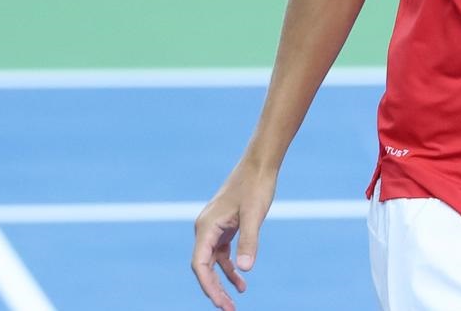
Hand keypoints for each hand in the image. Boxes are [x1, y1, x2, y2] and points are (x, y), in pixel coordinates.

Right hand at [191, 165, 276, 310]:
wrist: (260, 164)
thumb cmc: (256, 186)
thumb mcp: (254, 215)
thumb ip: (249, 241)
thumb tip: (245, 269)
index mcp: (206, 227)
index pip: (201, 265)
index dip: (209, 286)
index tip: (221, 303)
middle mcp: (205, 229)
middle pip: (204, 267)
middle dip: (214, 290)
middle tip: (228, 309)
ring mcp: (214, 228)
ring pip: (213, 263)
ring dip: (222, 282)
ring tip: (234, 301)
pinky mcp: (225, 226)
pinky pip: (222, 254)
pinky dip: (230, 268)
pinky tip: (242, 281)